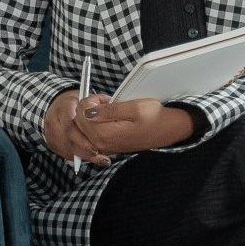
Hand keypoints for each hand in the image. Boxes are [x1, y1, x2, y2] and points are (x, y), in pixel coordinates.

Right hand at [44, 89, 110, 166]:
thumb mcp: (87, 97)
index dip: (83, 134)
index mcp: (63, 107)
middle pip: (68, 137)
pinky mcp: (54, 144)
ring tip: (101, 159)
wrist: (56, 107)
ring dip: (85, 155)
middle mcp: (54, 121)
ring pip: (68, 148)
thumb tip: (115, 108)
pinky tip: (93, 159)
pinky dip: (81, 157)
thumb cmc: (76, 103)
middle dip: (84, 148)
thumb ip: (100, 103)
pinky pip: (67, 153)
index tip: (97, 141)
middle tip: (99, 153)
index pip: (70, 123)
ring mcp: (52, 134)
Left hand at [79, 97, 197, 155]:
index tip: (106, 98)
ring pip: (81, 127)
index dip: (92, 99)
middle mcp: (100, 143)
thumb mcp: (134, 108)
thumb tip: (87, 111)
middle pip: (78, 120)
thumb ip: (109, 110)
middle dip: (89, 107)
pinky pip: (89, 134)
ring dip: (90, 115)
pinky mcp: (106, 146)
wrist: (166, 131)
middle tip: (107, 103)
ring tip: (107, 111)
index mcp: (105, 134)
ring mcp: (103, 146)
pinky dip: (93, 124)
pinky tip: (106, 119)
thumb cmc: (153, 118)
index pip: (82, 111)